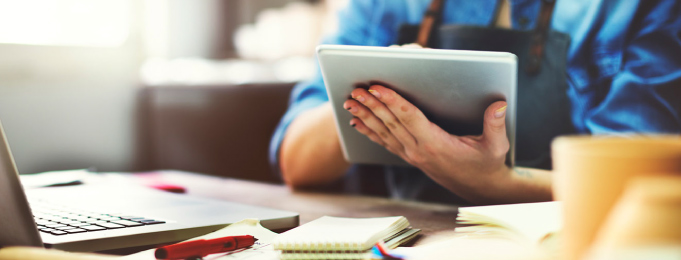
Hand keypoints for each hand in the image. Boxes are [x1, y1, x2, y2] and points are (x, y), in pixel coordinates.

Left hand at [343, 85, 512, 202]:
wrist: (478, 188)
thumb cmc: (487, 164)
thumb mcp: (496, 146)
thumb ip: (496, 124)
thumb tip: (499, 104)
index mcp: (435, 144)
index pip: (409, 118)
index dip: (392, 101)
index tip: (377, 88)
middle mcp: (418, 150)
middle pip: (390, 123)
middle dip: (371, 105)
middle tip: (355, 90)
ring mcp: (411, 155)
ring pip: (383, 132)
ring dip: (365, 115)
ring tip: (349, 101)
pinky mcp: (409, 156)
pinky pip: (384, 142)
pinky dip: (369, 130)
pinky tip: (356, 121)